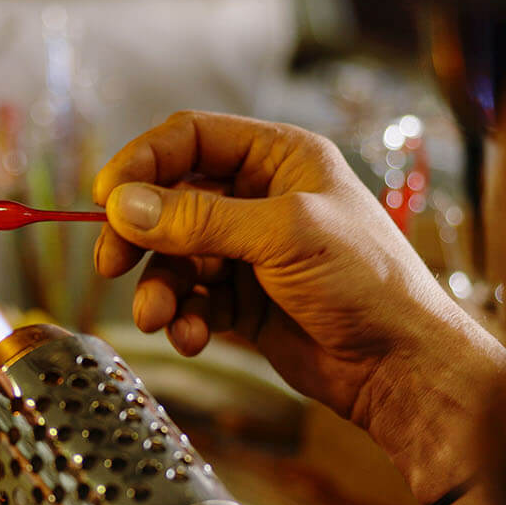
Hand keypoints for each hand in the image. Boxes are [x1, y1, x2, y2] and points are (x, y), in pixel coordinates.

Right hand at [93, 111, 505, 501]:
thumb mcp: (283, 236)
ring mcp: (248, 250)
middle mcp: (260, 197)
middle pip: (170, 199)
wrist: (400, 366)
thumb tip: (124, 205)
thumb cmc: (367, 283)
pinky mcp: (241, 299)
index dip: (144, 162)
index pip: (191, 138)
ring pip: (173, 256)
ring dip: (158, 287)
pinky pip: (189, 298)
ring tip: (158, 318)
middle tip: (110, 264)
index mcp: (280, 158)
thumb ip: (199, 219)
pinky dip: (181, 317)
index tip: (105, 198)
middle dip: (138, 234)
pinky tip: (192, 335)